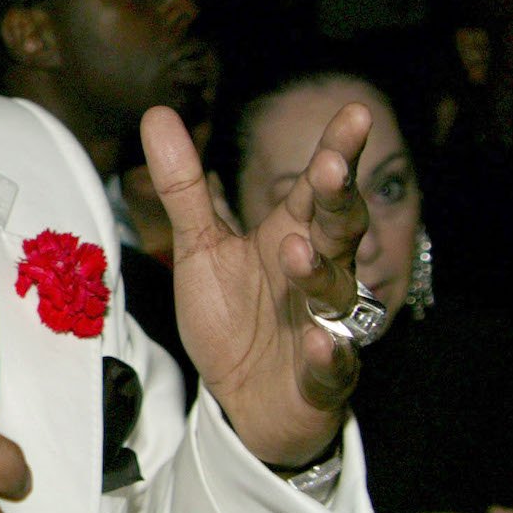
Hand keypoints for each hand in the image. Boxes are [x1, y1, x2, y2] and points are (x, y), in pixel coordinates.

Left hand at [144, 100, 371, 467]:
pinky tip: (322, 343)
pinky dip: (330, 355)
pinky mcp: (322, 378)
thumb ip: (184, 187)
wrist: (243, 401)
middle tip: (331, 168)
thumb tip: (157, 114)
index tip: (355, 112)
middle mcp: (318, 275)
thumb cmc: (232, 316)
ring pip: (335, 294)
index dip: (335, 153)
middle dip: (337, 200)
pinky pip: (333, 366)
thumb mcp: (200, 248)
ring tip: (295, 249)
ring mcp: (325, 326)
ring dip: (319, 272)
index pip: (316, 190)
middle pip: (338, 231)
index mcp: (292, 237)